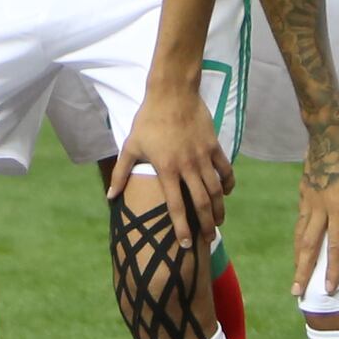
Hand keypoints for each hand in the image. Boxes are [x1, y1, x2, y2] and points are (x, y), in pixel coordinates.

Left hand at [107, 84, 230, 254]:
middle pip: (202, 203)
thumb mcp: (130, 146)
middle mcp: (188, 166)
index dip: (182, 228)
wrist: (172, 93)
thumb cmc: (148, 120)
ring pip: (216, 190)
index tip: (187, 245)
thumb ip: (121, 173)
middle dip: (206, 225)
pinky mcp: (214, 146)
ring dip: (219, 209)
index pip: (177, 206)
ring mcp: (203, 156)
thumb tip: (110, 197)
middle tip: (209, 240)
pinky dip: (228, 184)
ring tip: (218, 222)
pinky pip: (226, 170)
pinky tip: (226, 194)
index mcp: (166, 169)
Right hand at [290, 116, 338, 299]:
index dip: (333, 269)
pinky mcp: (304, 190)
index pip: (335, 246)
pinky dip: (298, 233)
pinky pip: (300, 217)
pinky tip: (299, 238)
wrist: (327, 131)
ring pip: (300, 234)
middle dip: (303, 271)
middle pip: (309, 246)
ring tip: (295, 272)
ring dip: (297, 256)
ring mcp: (308, 199)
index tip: (329, 289)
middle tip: (296, 292)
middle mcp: (319, 208)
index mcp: (337, 208)